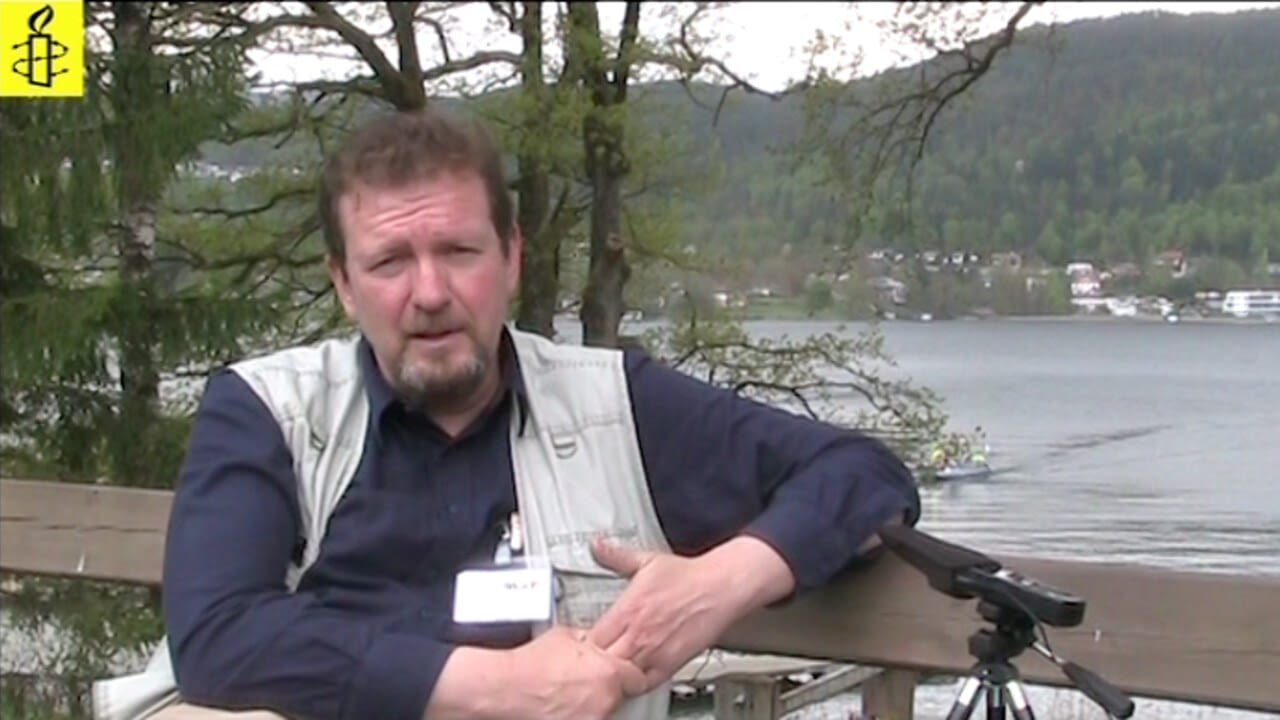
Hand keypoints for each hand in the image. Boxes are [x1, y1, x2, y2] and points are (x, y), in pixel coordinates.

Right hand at [426, 625, 644, 719]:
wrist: (506, 687)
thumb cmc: (530, 664)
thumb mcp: (566, 635)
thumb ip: (589, 641)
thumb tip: (594, 642)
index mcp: (609, 673)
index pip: (635, 678)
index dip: (625, 675)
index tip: (620, 676)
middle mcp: (605, 700)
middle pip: (618, 696)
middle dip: (605, 689)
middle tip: (584, 683)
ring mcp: (592, 719)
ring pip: (602, 711)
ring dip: (591, 704)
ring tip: (567, 695)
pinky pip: (586, 719)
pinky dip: (576, 714)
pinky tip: (560, 706)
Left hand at [586, 538, 744, 690]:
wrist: (720, 587)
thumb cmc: (687, 576)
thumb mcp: (646, 560)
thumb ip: (615, 555)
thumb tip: (596, 545)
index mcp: (627, 609)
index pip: (589, 638)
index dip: (581, 642)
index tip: (580, 640)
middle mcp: (638, 634)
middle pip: (601, 661)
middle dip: (594, 660)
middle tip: (592, 657)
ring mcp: (654, 652)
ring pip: (621, 676)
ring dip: (613, 673)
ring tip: (610, 667)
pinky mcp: (671, 664)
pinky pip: (645, 683)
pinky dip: (635, 684)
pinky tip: (632, 675)